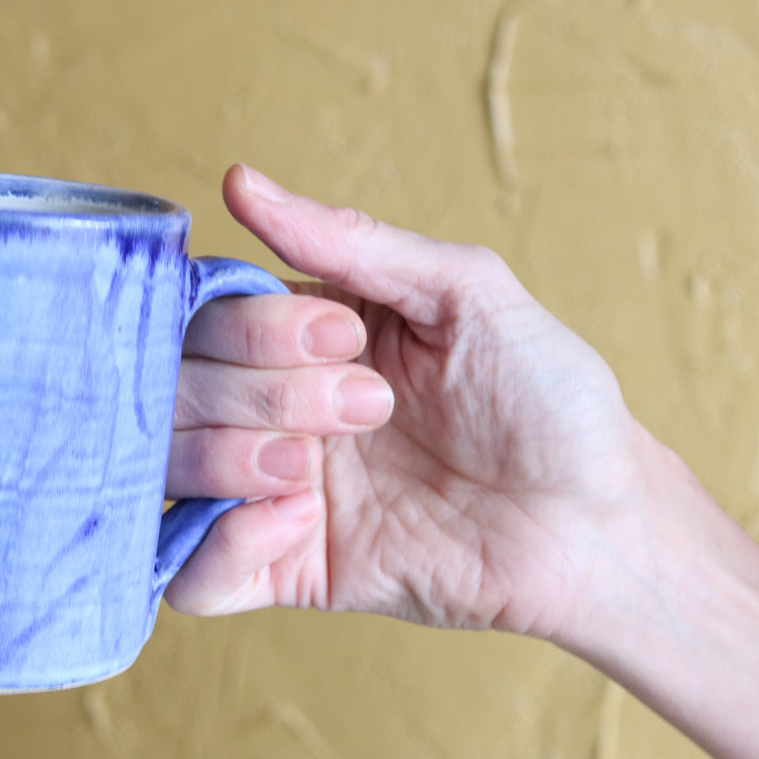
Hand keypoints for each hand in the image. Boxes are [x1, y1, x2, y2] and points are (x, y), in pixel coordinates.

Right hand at [166, 164, 643, 641]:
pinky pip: (190, 576)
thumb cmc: (545, 397)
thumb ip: (349, 240)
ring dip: (226, 460)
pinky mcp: (285, 572)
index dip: (250, 326)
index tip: (345, 337)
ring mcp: (268, 493)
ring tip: (311, 472)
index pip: (202, 316)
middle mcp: (267, 410)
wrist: (594, 519)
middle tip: (366, 408)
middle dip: (258, 393)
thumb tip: (240, 182)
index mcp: (298, 339)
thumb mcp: (462, 291)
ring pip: (164, 469)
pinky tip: (294, 526)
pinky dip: (215, 549)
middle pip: (173, 387)